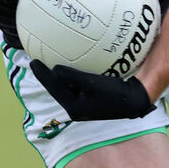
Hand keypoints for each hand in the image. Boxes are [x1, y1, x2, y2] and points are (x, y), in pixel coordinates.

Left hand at [30, 61, 154, 120]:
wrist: (136, 100)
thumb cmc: (116, 93)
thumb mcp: (93, 84)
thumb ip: (72, 77)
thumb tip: (54, 69)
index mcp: (74, 106)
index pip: (53, 88)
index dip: (42, 74)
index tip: (32, 61)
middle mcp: (76, 107)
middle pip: (57, 88)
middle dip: (46, 76)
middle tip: (36, 60)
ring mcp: (84, 104)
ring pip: (65, 87)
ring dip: (57, 76)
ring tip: (49, 61)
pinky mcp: (91, 99)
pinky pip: (75, 85)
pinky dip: (70, 75)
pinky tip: (72, 64)